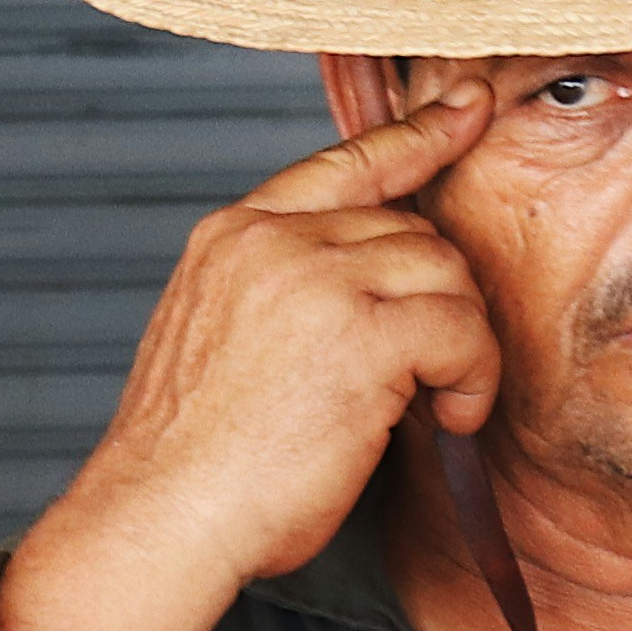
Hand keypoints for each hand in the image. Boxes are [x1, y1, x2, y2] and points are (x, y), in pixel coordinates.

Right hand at [77, 78, 498, 594]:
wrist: (161, 520)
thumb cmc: (193, 464)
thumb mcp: (218, 342)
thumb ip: (278, 294)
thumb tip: (363, 297)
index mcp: (232, 235)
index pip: (343, 162)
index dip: (416, 135)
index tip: (464, 110)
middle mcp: (271, 239)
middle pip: (411, 228)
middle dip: (437, 299)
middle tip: (430, 371)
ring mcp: (315, 278)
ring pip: (444, 271)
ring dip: (460, 343)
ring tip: (431, 403)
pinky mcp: (363, 333)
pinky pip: (462, 329)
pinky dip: (471, 377)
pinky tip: (445, 418)